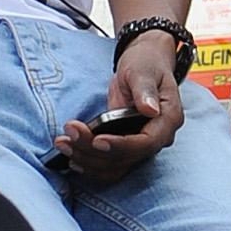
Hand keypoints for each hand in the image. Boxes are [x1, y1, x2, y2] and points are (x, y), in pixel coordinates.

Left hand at [50, 33, 184, 179]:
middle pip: (126, 158)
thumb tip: (150, 110)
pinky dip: (90, 164)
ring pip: (116, 166)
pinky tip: (71, 156)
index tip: (97, 140)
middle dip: (93, 151)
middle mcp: (158, 138)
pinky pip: (110, 165)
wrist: (143, 65)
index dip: (120, 145)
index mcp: (168, 119)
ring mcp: (141, 144)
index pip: (146, 143)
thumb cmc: (145, 64)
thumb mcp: (142, 70)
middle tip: (67, 136)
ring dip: (87, 160)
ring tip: (63, 143)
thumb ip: (145, 89)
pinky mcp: (126, 146)